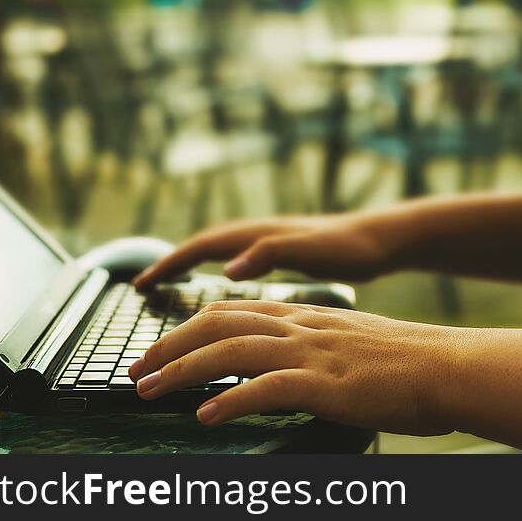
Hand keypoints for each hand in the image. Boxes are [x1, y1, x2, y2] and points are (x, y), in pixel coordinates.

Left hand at [127, 300, 467, 434]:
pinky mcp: (326, 384)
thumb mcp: (351, 343)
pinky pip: (265, 389)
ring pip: (230, 352)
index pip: (231, 311)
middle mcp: (301, 328)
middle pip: (218, 324)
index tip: (161, 350)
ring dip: (183, 371)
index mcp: (305, 317)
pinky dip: (230, 401)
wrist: (448, 366)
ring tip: (150, 391)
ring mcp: (312, 353)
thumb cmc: (406, 363)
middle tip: (137, 370)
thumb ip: (314, 348)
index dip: (187, 329)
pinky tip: (206, 416)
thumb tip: (284, 368)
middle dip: (169, 346)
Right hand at [133, 214, 395, 289]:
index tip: (139, 284)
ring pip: (219, 251)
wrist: (382, 240)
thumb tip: (226, 269)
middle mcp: (259, 235)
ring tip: (170, 283)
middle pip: (202, 246)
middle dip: (170, 263)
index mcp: (258, 236)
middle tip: (142, 285)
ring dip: (191, 264)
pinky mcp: (285, 253)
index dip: (168, 265)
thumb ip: (270, 255)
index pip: (200, 247)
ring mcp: (271, 242)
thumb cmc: (349, 248)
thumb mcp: (311, 253)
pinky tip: (226, 286)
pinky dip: (219, 269)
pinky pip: (239, 259)